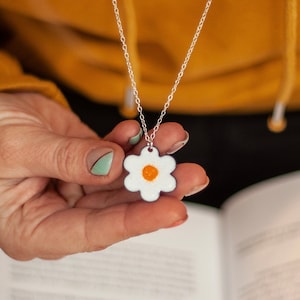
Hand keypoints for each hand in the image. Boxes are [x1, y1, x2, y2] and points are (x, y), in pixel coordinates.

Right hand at [0, 92, 207, 259]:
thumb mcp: (18, 148)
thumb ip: (66, 158)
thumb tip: (112, 164)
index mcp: (36, 227)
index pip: (95, 233)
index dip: (137, 222)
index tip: (173, 210)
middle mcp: (63, 211)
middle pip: (118, 207)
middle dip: (156, 188)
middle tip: (191, 175)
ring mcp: (78, 186)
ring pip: (122, 179)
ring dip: (150, 160)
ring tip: (174, 141)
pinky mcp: (88, 163)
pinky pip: (114, 155)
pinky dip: (129, 142)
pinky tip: (141, 133)